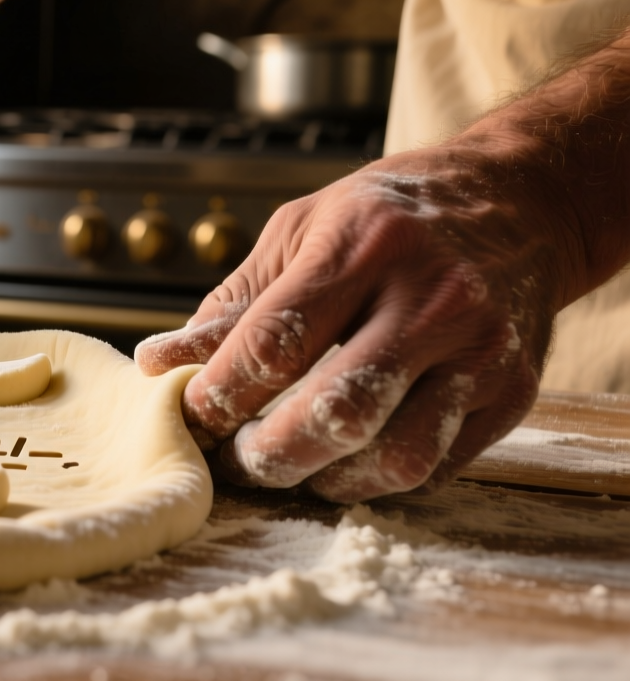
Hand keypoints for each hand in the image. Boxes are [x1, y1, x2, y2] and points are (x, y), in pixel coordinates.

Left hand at [135, 141, 570, 501]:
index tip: (192, 416)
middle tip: (234, 462)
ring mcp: (482, 349)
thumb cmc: (389, 217)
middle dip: (268, 455)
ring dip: (326, 478)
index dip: (220, 395)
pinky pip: (437, 465)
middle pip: (337, 411)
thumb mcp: (300, 230)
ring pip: (396, 455)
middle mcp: (432, 298)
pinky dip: (379, 479)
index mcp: (365, 246)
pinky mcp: (514, 392)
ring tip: (290, 467)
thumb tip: (161, 363)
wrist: (519, 201)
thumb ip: (233, 303)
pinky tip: (346, 462)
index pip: (276, 344)